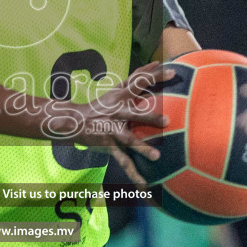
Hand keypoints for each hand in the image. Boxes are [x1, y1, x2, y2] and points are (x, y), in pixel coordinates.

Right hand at [67, 61, 170, 188]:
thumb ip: (137, 77)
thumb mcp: (117, 89)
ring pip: (128, 139)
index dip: (154, 76)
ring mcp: (111, 129)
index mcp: (119, 95)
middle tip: (168, 120)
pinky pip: (122, 160)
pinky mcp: (107, 144)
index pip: (138, 82)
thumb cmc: (102, 104)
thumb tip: (156, 62)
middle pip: (134, 113)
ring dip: (142, 147)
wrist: (74, 121)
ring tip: (156, 156)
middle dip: (150, 117)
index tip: (172, 71)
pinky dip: (133, 173)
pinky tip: (144, 184)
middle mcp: (116, 111)